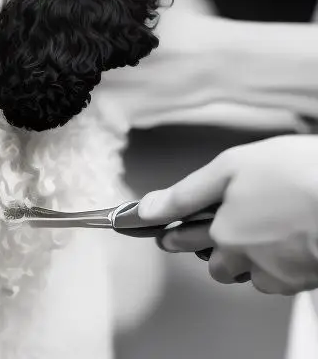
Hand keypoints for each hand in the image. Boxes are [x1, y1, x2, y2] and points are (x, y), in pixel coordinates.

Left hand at [138, 135, 317, 295]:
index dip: (174, 234)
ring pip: (251, 276)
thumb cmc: (299, 174)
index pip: (183, 242)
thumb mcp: (231, 168)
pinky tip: (288, 240)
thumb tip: (147, 209)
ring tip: (265, 229)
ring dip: (251, 260)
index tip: (169, 233)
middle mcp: (248, 259)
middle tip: (229, 226)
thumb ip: (186, 193)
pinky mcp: (305, 280)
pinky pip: (281, 279)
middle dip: (218, 251)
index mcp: (224, 232)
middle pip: (219, 266)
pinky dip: (280, 265)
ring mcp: (279, 273)